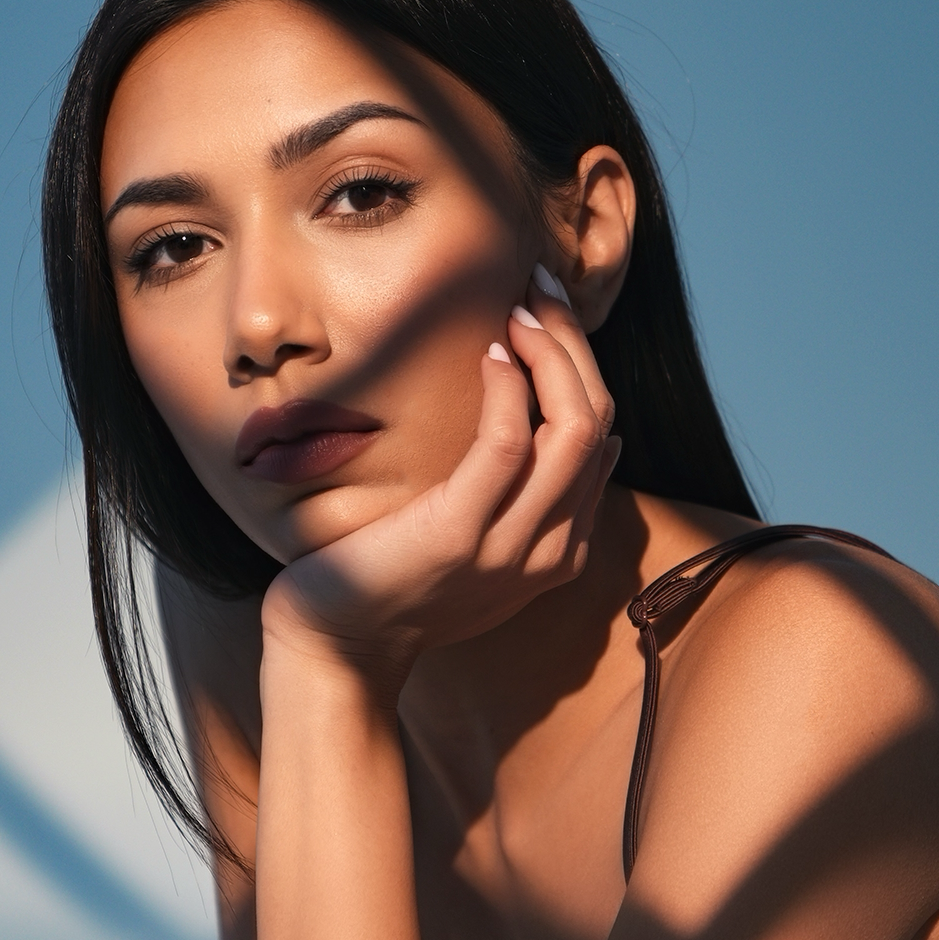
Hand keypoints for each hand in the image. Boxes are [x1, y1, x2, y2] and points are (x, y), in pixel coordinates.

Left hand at [260, 274, 619, 679]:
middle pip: (599, 423)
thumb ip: (526, 500)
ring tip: (520, 309)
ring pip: (574, 428)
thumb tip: (591, 442)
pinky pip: (508, 444)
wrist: (335, 650)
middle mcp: (551, 551)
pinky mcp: (460, 534)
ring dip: (552, 353)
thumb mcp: (478, 542)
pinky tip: (490, 351)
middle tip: (539, 290)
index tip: (546, 315)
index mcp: (560, 551)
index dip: (583, 366)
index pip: (603, 439)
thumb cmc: (391, 584)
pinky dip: (509, 387)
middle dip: (575, 345)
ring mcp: (511, 547)